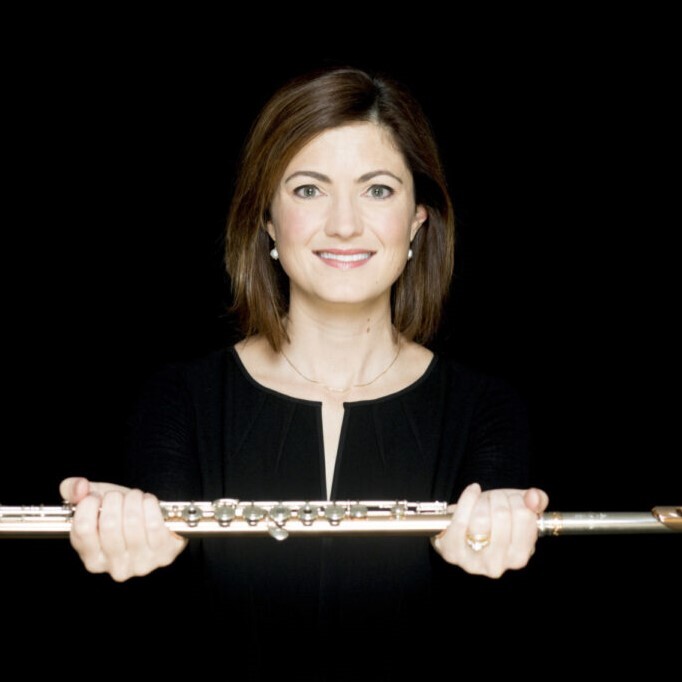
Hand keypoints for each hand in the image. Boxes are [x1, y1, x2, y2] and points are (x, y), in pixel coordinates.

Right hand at [59, 476, 187, 581]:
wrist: (156, 522)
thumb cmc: (122, 513)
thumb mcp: (95, 501)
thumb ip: (74, 490)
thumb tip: (80, 488)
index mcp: (92, 559)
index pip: (83, 529)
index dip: (89, 504)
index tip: (97, 497)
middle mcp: (115, 568)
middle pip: (109, 524)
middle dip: (115, 499)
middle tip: (120, 496)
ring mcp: (141, 564)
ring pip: (132, 521)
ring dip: (134, 499)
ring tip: (135, 498)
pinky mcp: (164, 555)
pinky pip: (154, 524)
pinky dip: (151, 504)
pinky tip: (149, 503)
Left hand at [431, 483, 548, 577]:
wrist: (467, 527)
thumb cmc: (496, 518)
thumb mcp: (520, 508)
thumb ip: (537, 500)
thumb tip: (533, 497)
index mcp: (519, 557)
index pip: (525, 517)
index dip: (518, 500)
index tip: (512, 498)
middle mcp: (497, 565)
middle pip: (501, 515)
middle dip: (498, 498)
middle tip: (495, 498)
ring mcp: (473, 562)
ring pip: (481, 519)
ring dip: (482, 500)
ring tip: (482, 500)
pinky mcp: (452, 553)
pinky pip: (459, 522)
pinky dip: (466, 499)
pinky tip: (473, 492)